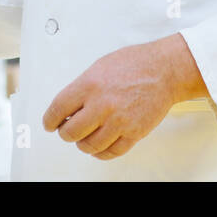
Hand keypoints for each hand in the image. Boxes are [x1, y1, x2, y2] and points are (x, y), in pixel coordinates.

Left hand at [42, 35, 205, 159]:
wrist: (165, 70)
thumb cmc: (136, 64)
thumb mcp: (100, 66)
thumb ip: (82, 87)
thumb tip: (68, 107)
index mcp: (90, 85)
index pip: (58, 110)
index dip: (50, 121)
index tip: (50, 124)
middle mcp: (102, 104)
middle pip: (70, 132)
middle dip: (66, 133)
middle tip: (68, 130)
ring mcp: (118, 121)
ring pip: (89, 145)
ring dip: (83, 144)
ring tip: (86, 137)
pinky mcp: (133, 132)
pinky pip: (111, 152)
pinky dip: (101, 152)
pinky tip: (100, 146)